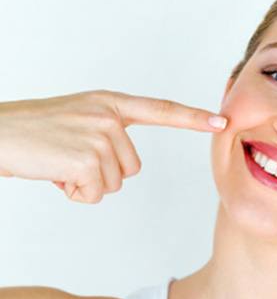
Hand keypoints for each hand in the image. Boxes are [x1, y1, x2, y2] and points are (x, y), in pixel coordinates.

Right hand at [0, 89, 227, 202]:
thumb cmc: (34, 132)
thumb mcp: (78, 119)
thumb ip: (109, 132)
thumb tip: (125, 166)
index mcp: (109, 104)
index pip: (160, 110)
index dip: (192, 117)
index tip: (221, 120)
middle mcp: (109, 117)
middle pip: (132, 167)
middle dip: (101, 172)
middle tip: (68, 157)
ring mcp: (99, 136)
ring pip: (115, 182)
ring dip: (87, 183)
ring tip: (59, 163)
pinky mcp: (87, 159)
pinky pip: (96, 194)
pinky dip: (75, 193)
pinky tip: (55, 174)